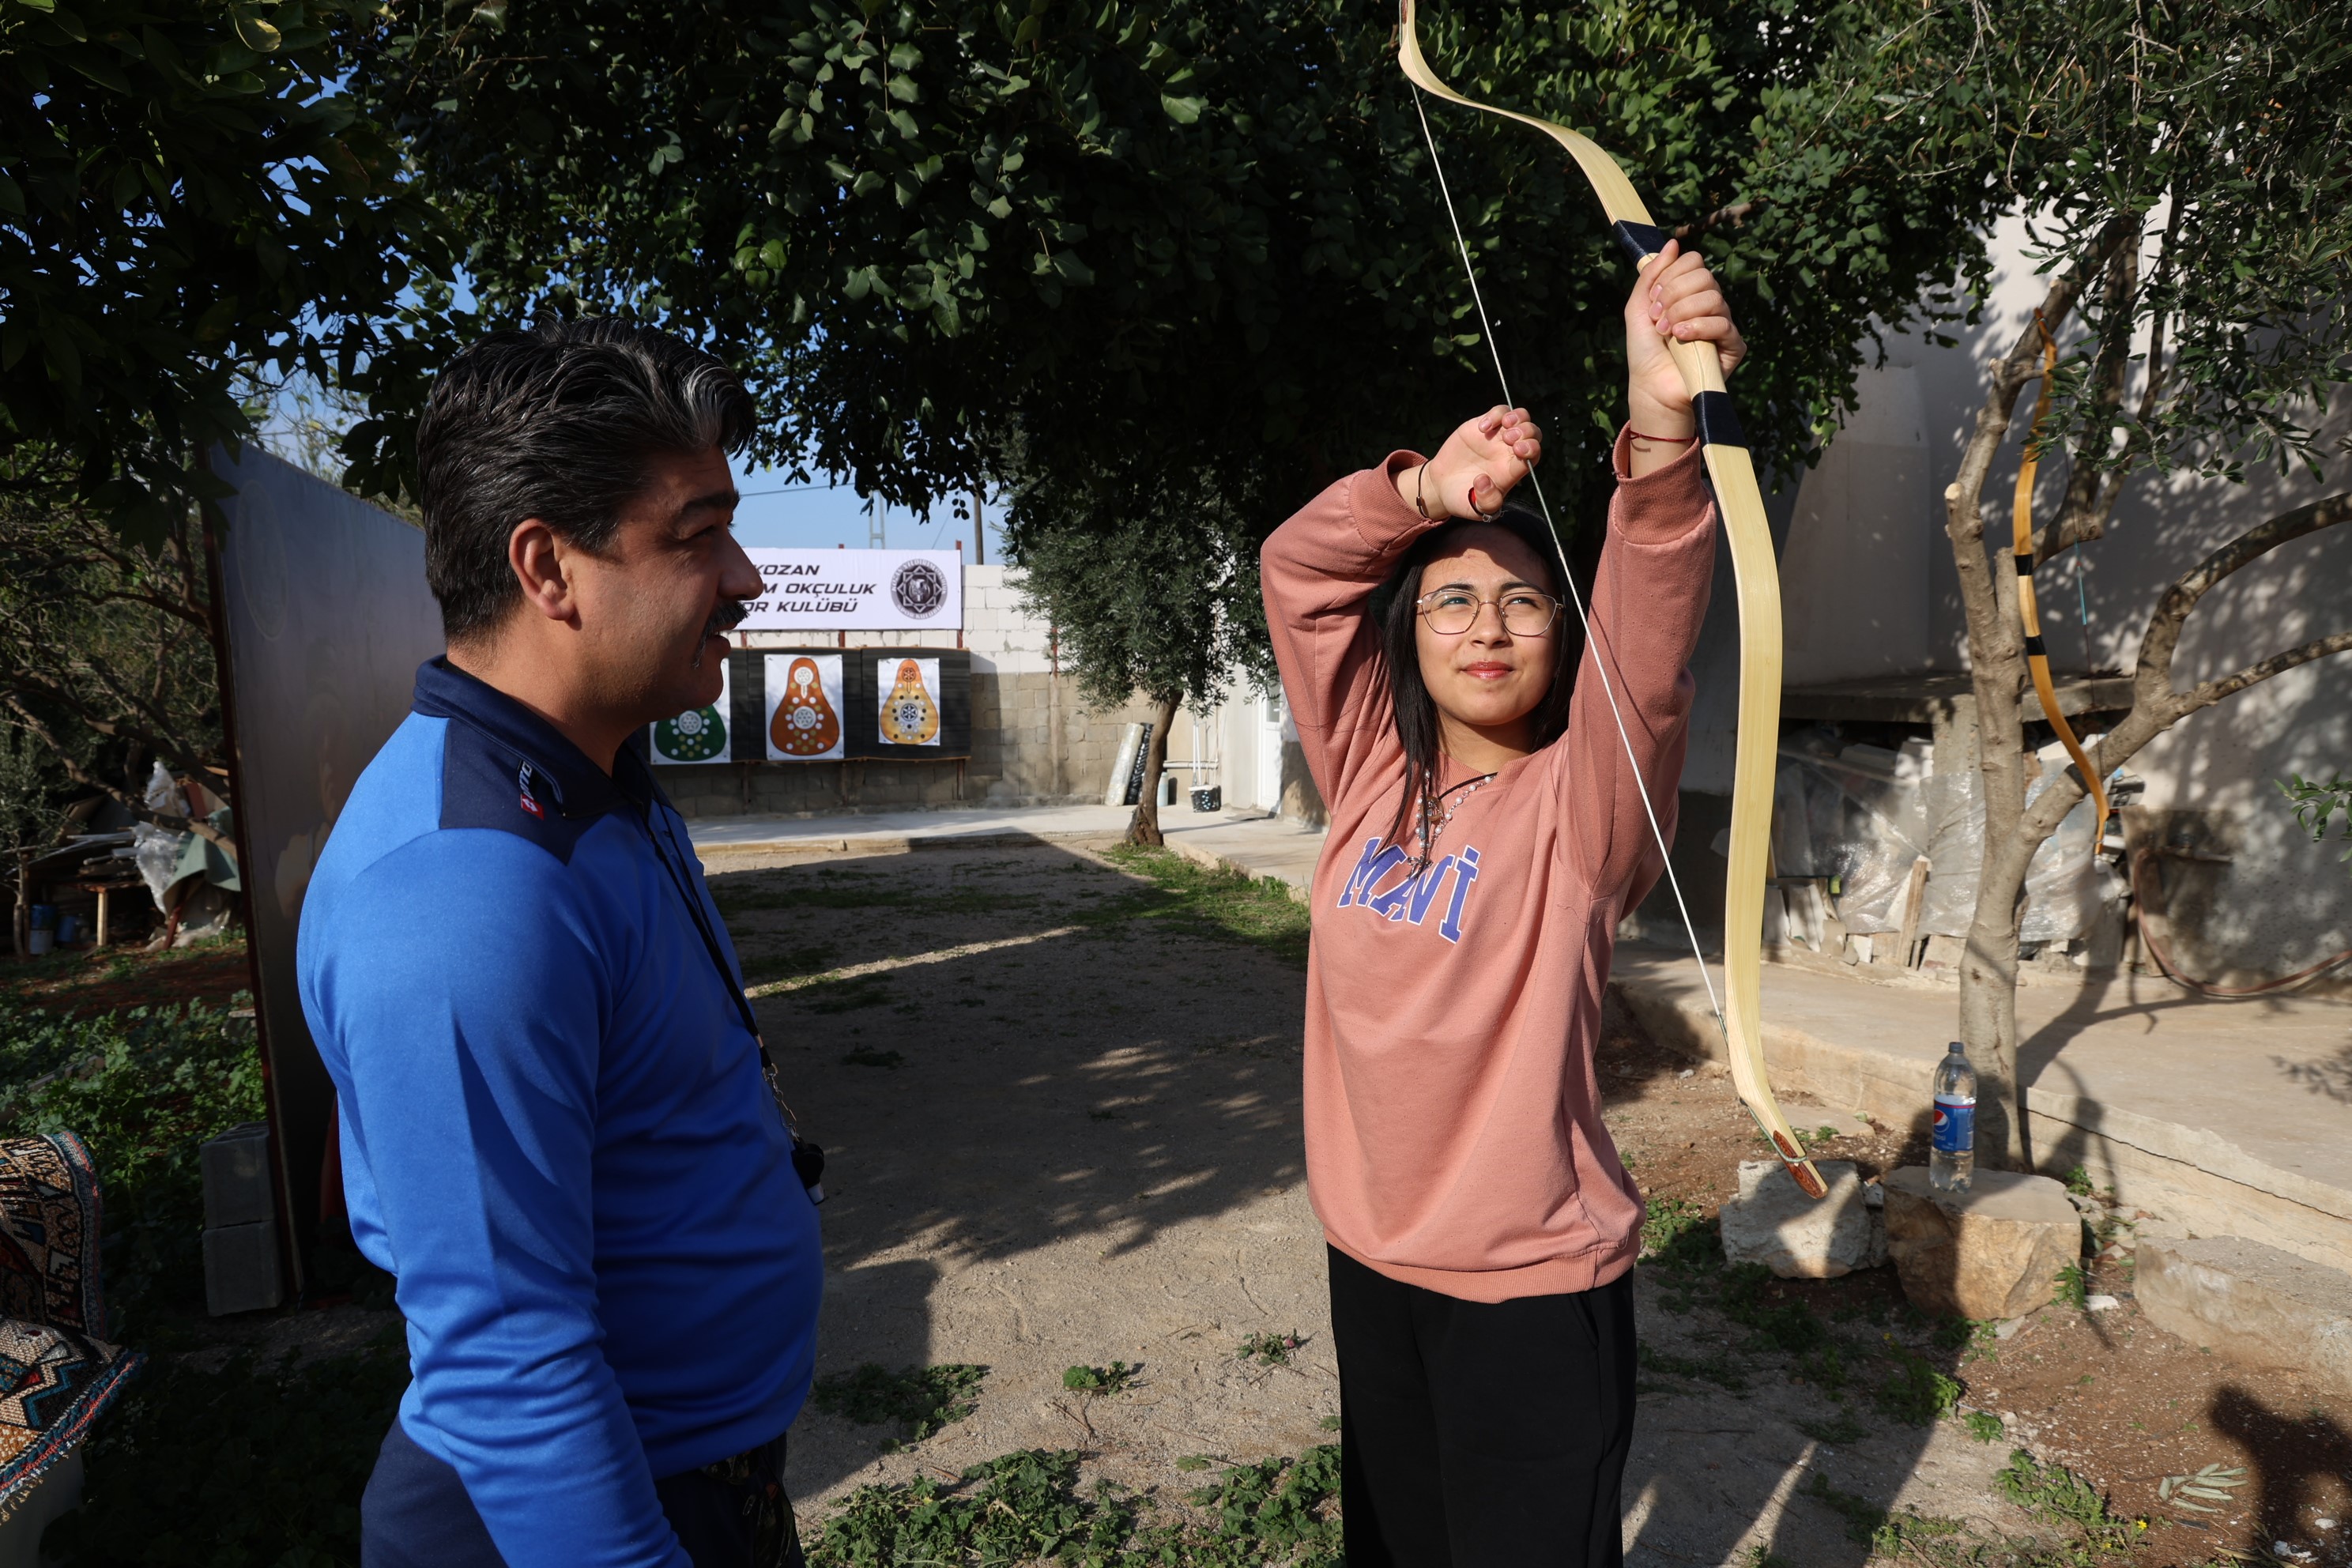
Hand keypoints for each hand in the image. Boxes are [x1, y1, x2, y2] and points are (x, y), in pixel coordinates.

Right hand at [1395, 406, 1542, 520]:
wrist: (1442, 485)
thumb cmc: (1463, 498)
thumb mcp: (1474, 508)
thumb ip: (1486, 501)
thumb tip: (1485, 480)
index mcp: (1513, 470)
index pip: (1532, 455)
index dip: (1531, 448)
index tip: (1518, 450)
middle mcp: (1510, 451)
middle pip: (1533, 433)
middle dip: (1527, 431)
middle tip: (1509, 438)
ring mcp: (1498, 436)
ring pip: (1521, 417)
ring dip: (1518, 418)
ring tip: (1505, 425)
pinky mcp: (1485, 426)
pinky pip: (1500, 412)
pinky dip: (1495, 414)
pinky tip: (1483, 428)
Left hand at [1623, 239, 1746, 437]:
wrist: (1650, 386)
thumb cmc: (1645, 349)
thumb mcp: (1639, 306)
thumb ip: (1652, 273)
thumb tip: (1673, 243)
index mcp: (1690, 292)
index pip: (1694, 262)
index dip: (1672, 275)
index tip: (1654, 299)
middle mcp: (1710, 304)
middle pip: (1704, 276)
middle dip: (1675, 294)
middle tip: (1658, 318)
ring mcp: (1723, 323)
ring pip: (1713, 297)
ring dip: (1682, 312)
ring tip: (1668, 331)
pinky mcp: (1733, 345)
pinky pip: (1722, 323)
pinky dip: (1698, 327)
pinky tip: (1681, 337)